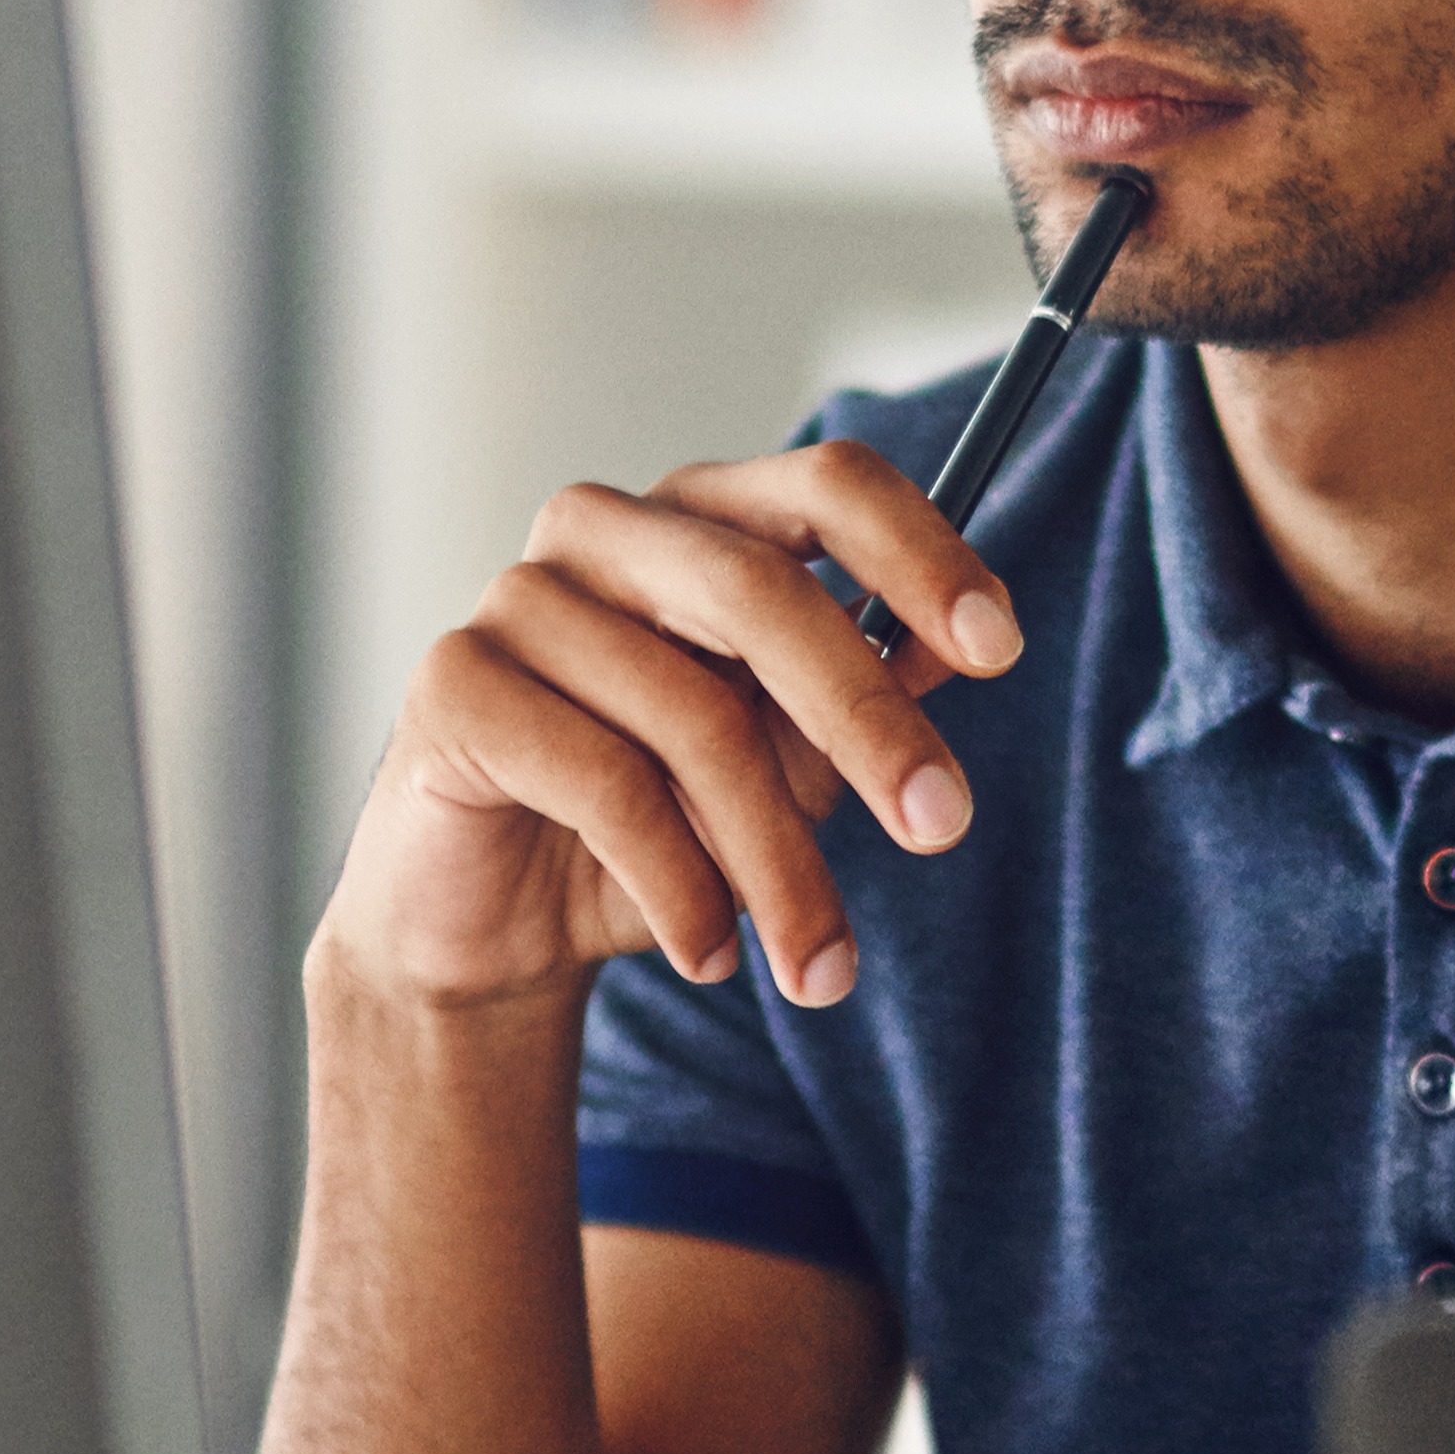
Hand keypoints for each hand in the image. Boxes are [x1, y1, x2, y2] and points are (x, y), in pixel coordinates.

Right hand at [313, 442, 1028, 1019]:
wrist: (492, 930)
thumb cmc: (653, 829)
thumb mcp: (784, 769)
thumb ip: (859, 698)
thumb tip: (952, 649)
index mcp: (701, 520)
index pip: (826, 484)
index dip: (921, 553)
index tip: (1001, 648)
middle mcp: (603, 530)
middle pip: (762, 591)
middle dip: (868, 719)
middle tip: (942, 827)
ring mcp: (517, 599)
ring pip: (693, 714)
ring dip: (777, 862)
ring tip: (820, 969)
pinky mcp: (454, 686)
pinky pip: (605, 783)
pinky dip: (680, 888)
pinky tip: (711, 954)